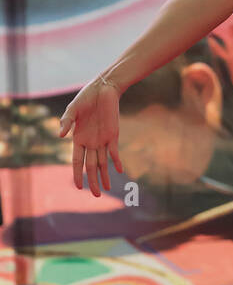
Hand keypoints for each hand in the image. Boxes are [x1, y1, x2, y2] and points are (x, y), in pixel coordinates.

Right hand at [58, 77, 123, 198]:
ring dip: (105, 175)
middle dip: (93, 181)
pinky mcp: (114, 134)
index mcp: (78, 139)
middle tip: (95, 195)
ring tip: (106, 189)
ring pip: (103, 162)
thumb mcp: (73, 109)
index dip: (77, 174)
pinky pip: (115, 151)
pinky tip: (119, 171)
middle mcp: (90, 142)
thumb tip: (60, 136)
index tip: (78, 187)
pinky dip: (117, 161)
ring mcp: (102, 140)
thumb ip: (66, 122)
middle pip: (91, 166)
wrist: (103, 88)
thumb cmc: (86, 98)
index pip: (77, 162)